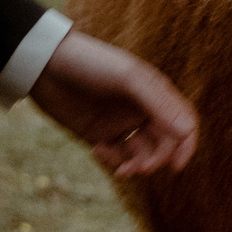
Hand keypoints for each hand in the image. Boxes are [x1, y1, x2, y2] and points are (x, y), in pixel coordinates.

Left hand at [29, 29, 199, 177]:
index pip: (183, 122)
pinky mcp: (98, 133)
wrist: (44, 65)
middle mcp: (141, 109)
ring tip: (120, 168)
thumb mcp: (128, 79)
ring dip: (134, 165)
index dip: (185, 145)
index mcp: (155, 92)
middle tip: (138, 168)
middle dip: (154, 159)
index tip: (176, 166)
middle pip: (163, 144)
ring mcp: (120, 122)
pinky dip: (112, 160)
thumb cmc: (91, 63)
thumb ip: (159, 105)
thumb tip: (186, 132)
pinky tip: (97, 150)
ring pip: (140, 154)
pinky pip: (116, 156)